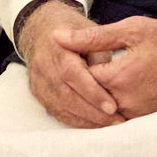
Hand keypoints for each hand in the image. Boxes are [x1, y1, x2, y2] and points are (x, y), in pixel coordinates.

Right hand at [16, 0, 120, 127]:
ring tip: (111, 125)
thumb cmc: (73, 30)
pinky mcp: (38, 93)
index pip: (73, 74)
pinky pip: (57, 112)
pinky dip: (76, 121)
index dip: (92, 92)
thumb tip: (112, 79)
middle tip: (118, 122)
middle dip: (93, 112)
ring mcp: (38, 81)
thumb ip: (100, 54)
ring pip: (61, 107)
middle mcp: (43, 65)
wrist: (41, 30)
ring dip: (87, 120)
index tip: (112, 107)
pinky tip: (94, 125)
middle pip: (66, 95)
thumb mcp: (90, 31)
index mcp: (57, 46)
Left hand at [52, 14, 156, 120]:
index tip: (67, 55)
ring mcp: (138, 114)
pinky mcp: (146, 120)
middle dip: (77, 85)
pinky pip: (117, 118)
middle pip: (86, 98)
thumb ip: (92, 37)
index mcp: (120, 77)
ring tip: (86, 81)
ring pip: (100, 111)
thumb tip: (58, 37)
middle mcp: (127, 101)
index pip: (77, 78)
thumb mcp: (130, 30)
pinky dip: (107, 107)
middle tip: (71, 70)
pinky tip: (105, 92)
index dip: (69, 65)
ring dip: (91, 98)